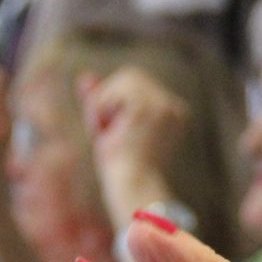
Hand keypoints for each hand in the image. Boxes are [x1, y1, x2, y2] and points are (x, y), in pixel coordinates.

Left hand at [78, 67, 187, 206]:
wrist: (132, 187)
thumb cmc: (122, 168)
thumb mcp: (109, 128)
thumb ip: (100, 101)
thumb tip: (85, 76)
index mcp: (176, 113)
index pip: (139, 84)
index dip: (116, 99)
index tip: (118, 132)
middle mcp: (175, 107)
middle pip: (131, 75)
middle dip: (111, 99)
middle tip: (112, 133)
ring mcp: (163, 106)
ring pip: (123, 79)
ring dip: (106, 105)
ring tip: (113, 134)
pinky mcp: (146, 108)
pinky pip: (110, 93)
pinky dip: (101, 112)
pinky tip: (112, 134)